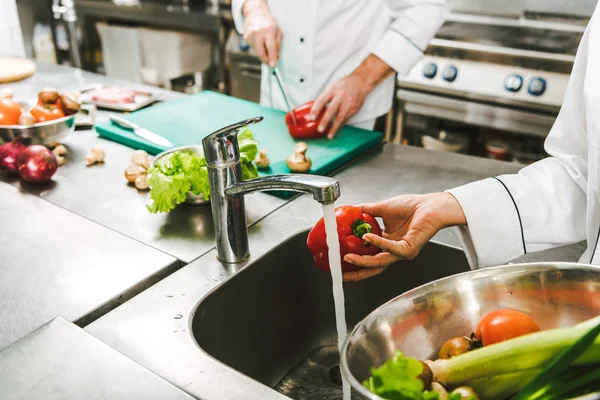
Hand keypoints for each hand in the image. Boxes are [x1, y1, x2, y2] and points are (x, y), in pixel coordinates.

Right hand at [242, 0, 281, 66]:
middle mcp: (259, 32)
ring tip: (265, 44)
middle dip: (266, 60)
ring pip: (256, 51)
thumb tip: (276, 57)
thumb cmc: (268, 22)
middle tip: (270, 63)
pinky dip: (258, 48)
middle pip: (261, 52)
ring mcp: (251, 35)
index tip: (273, 64)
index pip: (271, 47)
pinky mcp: (246, 37)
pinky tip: (259, 41)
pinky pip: (253, 48)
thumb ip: (278, 45)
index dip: (272, 58)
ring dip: (262, 53)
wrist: (255, 13)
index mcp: (269, 30)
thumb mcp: (278, 31)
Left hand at [309, 74, 369, 138]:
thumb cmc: (343, 85)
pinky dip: (340, 126)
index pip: (322, 100)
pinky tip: (336, 130)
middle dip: (325, 121)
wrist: (359, 82)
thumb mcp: (332, 87)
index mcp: (332, 90)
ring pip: (340, 117)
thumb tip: (314, 109)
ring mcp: (348, 103)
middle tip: (320, 129)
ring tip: (329, 135)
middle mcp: (340, 96)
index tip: (311, 118)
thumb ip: (324, 98)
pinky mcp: (353, 109)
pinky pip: (346, 119)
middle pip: (331, 110)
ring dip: (334, 128)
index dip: (316, 110)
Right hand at [342, 193, 466, 281]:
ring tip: (348, 258)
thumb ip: (366, 210)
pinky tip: (367, 236)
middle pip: (372, 267)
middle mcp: (393, 251)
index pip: (368, 256)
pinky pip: (390, 248)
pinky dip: (377, 242)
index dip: (355, 260)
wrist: (431, 205)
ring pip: (379, 262)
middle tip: (341, 274)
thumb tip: (350, 208)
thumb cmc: (412, 207)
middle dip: (356, 272)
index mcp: (387, 242)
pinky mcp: (408, 249)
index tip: (340, 261)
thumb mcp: (382, 208)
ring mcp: (401, 253)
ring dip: (362, 261)